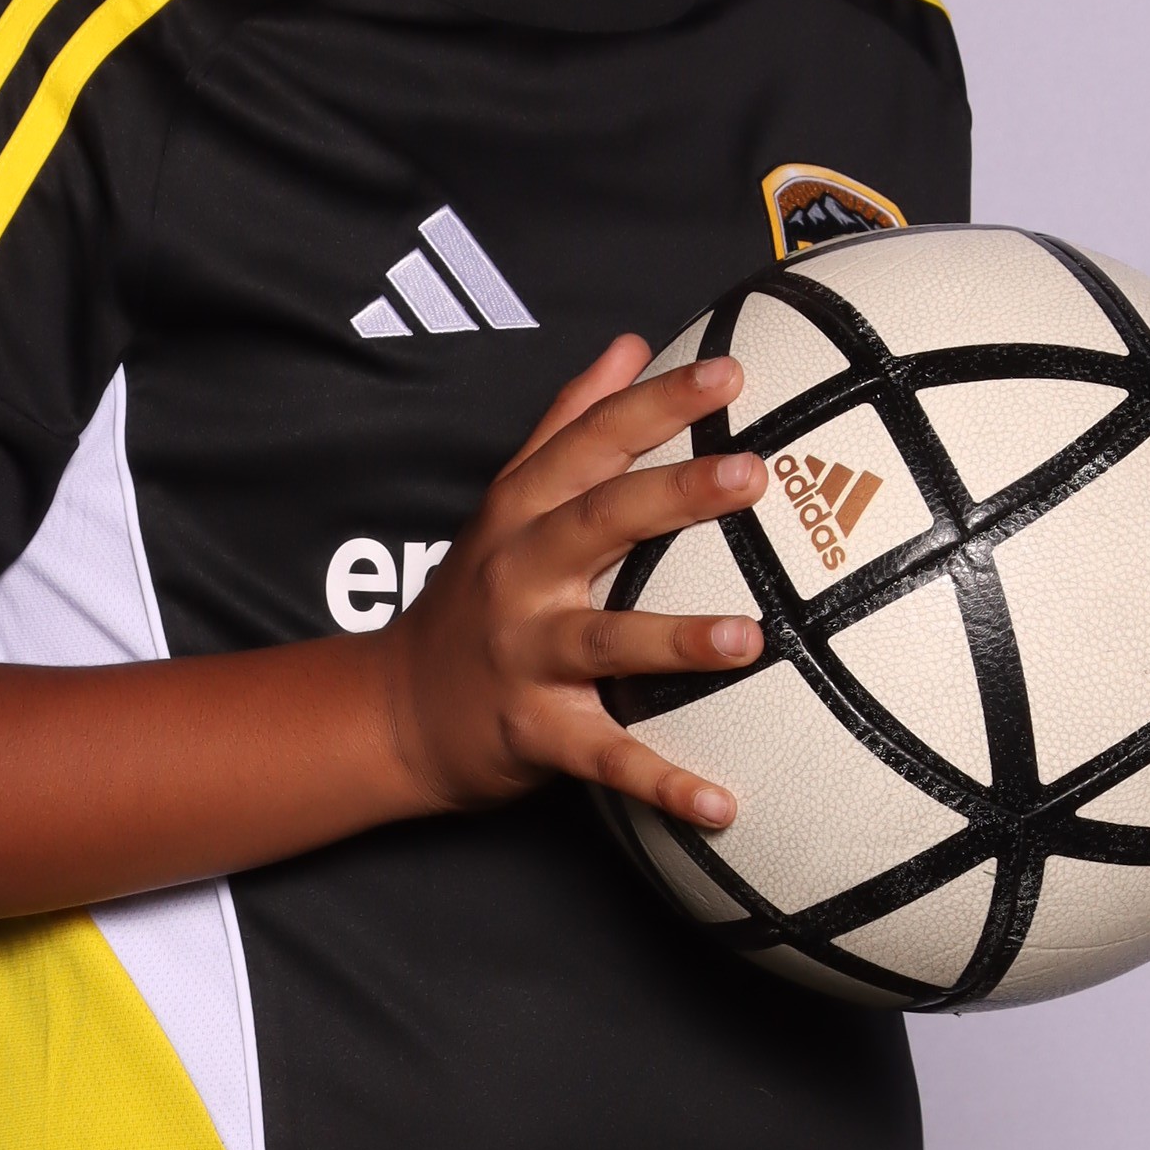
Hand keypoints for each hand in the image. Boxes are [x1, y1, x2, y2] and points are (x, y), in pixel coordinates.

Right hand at [381, 336, 765, 831]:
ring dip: (674, 640)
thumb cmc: (474, 596)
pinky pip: (605, 758)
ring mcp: (524, 653)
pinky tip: (725, 805)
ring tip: (750, 639)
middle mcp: (519, 573)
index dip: (657, 403)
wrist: (396, 709)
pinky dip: (661, 783)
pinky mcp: (533, 731)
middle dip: (674, 494)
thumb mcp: (508, 501)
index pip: (590, 441)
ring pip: (603, 640)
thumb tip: (632, 344)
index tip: (731, 371)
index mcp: (522, 511)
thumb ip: (567, 423)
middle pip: (599, 520)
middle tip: (753, 474)